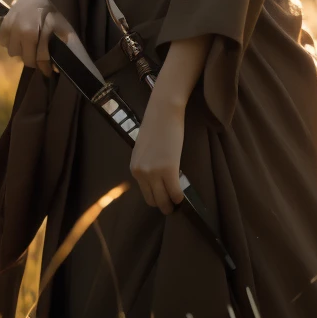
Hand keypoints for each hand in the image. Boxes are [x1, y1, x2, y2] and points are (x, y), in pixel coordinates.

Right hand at [0, 0, 59, 77]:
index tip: (49, 73)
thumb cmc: (49, 11)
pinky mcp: (2, 27)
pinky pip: (4, 44)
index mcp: (34, 33)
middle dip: (34, 61)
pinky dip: (11, 43)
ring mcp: (9, 30)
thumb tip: (60, 65)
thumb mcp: (60, 25)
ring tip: (28, 45)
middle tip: (39, 58)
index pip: (39, 59)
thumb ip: (61, 43)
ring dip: (21, 52)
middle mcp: (19, 33)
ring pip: (13, 53)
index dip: (45, 68)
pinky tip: (19, 38)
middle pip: (25, 59)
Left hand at [130, 94, 186, 215]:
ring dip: (170, 204)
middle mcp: (140, 173)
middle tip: (171, 206)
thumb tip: (155, 178)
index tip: (163, 199)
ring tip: (177, 204)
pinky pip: (175, 192)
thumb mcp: (144, 149)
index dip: (155, 197)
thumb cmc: (155, 126)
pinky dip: (179, 197)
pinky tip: (182, 197)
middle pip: (152, 199)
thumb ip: (146, 164)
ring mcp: (154, 172)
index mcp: (134, 167)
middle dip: (162, 205)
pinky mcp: (168, 170)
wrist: (163, 112)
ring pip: (163, 199)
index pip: (144, 192)